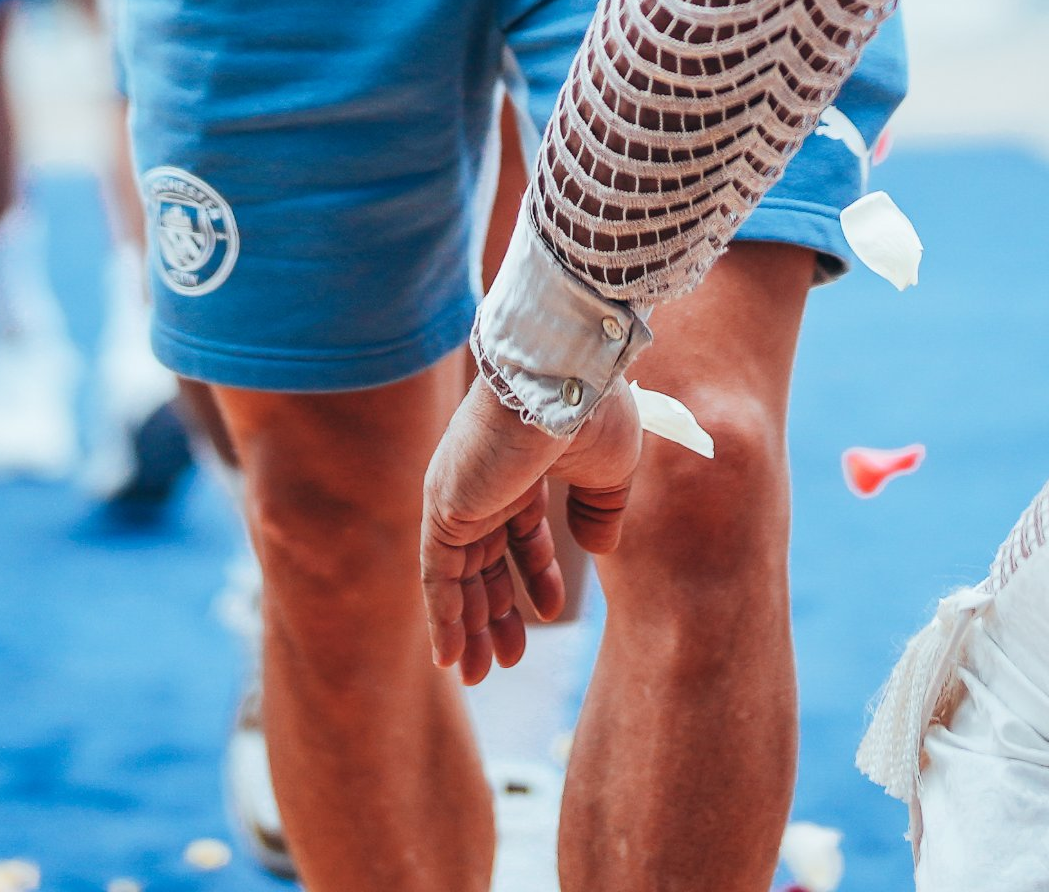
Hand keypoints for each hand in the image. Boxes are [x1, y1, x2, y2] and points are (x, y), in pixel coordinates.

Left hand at [420, 371, 640, 683]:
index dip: (534, 575)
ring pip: (457, 575)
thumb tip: (598, 548)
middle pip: (482, 560)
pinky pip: (437, 575)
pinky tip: (448, 657)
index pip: (519, 531)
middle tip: (506, 659)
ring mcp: (459, 495)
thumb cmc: (592, 409)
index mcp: (522, 466)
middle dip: (495, 611)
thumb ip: (602, 508)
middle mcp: (484, 482)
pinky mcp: (444, 508)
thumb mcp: (611, 467)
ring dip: (468, 626)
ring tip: (479, 674)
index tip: (550, 611)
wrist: (561, 374)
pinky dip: (442, 616)